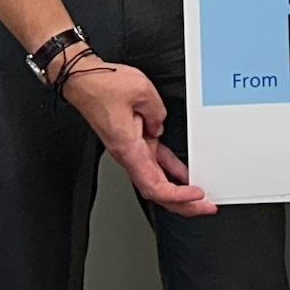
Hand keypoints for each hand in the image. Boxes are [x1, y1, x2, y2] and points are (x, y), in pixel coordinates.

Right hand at [54, 56, 215, 216]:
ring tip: (198, 196)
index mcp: (128, 149)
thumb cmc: (104, 87)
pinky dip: (171, 171)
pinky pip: (155, 162)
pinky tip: (184, 174)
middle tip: (205, 207)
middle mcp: (128, 154)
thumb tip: (160, 126)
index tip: (196, 197)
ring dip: (178, 191)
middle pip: (157, 191)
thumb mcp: (141, 92)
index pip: (155, 186)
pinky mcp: (132, 141)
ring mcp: (131, 149)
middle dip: (183, 203)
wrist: (84, 82)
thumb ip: (158, 113)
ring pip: (157, 180)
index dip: (177, 197)